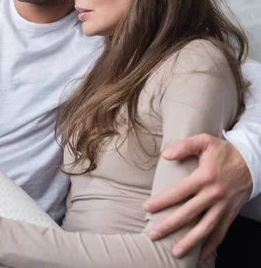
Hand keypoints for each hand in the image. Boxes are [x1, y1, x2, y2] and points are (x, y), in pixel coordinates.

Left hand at [144, 134, 251, 260]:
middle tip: (154, 235)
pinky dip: (211, 246)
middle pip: (189, 214)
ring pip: (205, 228)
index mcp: (204, 177)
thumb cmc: (223, 152)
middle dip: (170, 226)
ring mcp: (223, 207)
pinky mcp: (231, 214)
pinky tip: (200, 256)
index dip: (161, 201)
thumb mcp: (204, 141)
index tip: (146, 208)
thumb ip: (184, 146)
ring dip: (190, 242)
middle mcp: (214, 195)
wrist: (252, 161)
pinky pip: (221, 233)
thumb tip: (165, 155)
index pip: (178, 192)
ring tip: (175, 252)